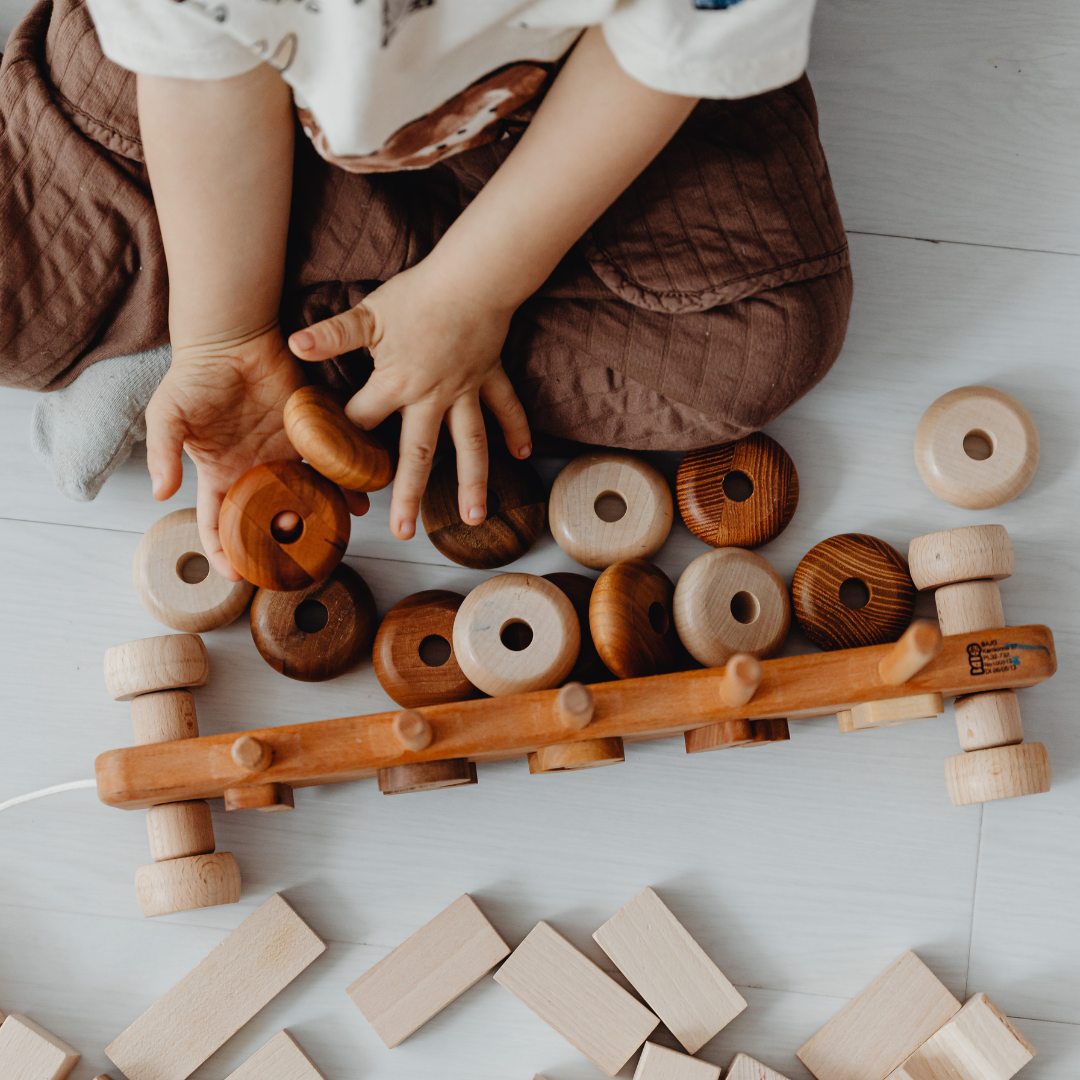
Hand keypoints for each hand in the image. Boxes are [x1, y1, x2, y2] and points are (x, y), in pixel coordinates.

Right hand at [145, 326, 368, 579]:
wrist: (232, 339)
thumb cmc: (195, 377)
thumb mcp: (167, 415)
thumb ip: (162, 453)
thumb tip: (161, 494)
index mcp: (220, 474)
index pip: (218, 524)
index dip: (224, 552)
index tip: (237, 576)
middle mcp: (254, 471)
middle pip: (267, 520)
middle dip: (279, 545)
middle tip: (295, 567)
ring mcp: (283, 455)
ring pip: (304, 497)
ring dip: (318, 518)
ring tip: (334, 539)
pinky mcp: (309, 435)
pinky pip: (327, 465)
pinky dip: (342, 482)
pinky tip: (355, 499)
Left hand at [288, 262, 531, 539]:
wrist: (473, 277)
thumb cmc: (418, 294)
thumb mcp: (368, 314)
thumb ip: (333, 335)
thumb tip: (295, 345)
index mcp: (397, 384)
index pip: (361, 421)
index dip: (341, 444)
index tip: (328, 474)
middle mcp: (432, 398)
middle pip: (418, 454)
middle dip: (408, 493)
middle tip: (402, 532)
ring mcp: (465, 392)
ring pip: (471, 444)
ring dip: (474, 481)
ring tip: (473, 518)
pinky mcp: (489, 377)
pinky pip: (506, 408)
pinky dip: (516, 429)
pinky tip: (521, 456)